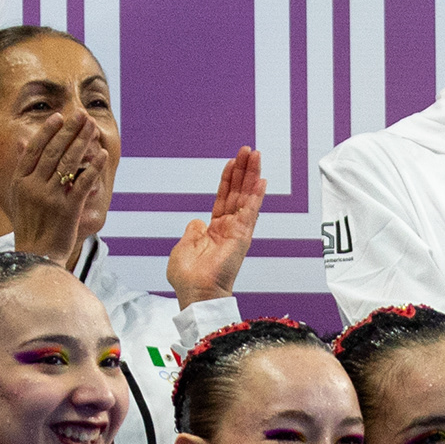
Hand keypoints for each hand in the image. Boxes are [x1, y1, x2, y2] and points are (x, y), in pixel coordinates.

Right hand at [16, 107, 115, 257]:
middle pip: (54, 152)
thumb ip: (22, 167)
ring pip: (68, 164)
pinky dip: (93, 168)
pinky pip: (82, 183)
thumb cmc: (29, 224)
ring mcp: (50, 199)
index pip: (34, 150)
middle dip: (69, 131)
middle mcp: (33, 187)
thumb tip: (22, 141)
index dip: (47, 132)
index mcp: (20, 182)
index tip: (59, 116)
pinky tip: (102, 155)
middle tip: (82, 114)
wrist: (35, 257)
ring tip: (92, 127)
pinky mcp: (67, 210)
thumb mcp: (18, 195)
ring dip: (82, 142)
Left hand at [167, 146, 263, 302]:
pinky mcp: (242, 237)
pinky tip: (261, 180)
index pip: (223, 198)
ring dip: (252, 176)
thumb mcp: (183, 247)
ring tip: (256, 156)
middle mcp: (228, 229)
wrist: (197, 293)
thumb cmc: (188, 277)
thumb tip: (197, 222)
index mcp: (214, 231)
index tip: (232, 162)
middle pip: (237, 193)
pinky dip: (256, 196)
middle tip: (249, 150)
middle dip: (243, 171)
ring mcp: (237, 232)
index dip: (228, 180)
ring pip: (246, 197)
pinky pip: (250, 212)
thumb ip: (192, 232)